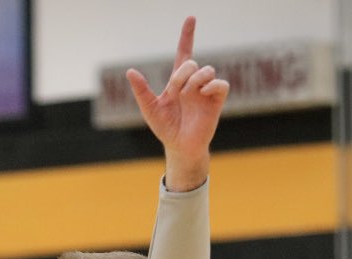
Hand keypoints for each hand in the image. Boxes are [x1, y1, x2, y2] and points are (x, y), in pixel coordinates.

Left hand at [125, 17, 228, 190]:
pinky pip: (221, 83)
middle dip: (182, 74)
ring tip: (190, 94)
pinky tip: (202, 93)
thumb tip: (130, 72)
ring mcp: (205, 91)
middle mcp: (193, 83)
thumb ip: (141, 90)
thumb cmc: (165, 128)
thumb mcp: (150, 108)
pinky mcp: (216, 101)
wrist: (179, 147)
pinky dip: (212, 85)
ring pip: (207, 69)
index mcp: (178, 81)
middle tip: (177, 91)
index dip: (187, 35)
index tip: (191, 18)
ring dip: (195, 79)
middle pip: (192, 63)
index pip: (184, 52)